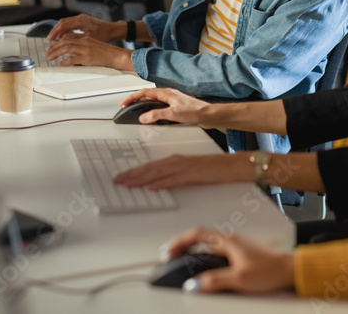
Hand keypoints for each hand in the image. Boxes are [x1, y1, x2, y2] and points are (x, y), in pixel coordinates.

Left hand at [44, 36, 132, 68]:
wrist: (117, 56)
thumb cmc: (108, 53)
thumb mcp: (94, 46)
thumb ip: (84, 47)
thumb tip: (73, 54)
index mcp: (86, 39)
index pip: (68, 38)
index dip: (58, 42)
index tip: (52, 47)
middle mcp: (84, 42)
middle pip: (64, 42)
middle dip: (53, 47)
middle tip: (47, 53)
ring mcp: (86, 49)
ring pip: (66, 48)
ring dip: (56, 53)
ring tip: (49, 58)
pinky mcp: (88, 57)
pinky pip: (72, 59)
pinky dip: (64, 62)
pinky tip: (60, 64)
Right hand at [47, 14, 120, 41]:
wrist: (113, 30)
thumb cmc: (104, 34)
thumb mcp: (88, 38)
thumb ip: (75, 38)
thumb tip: (63, 39)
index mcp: (80, 20)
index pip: (63, 25)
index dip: (55, 32)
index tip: (50, 39)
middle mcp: (80, 17)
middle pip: (62, 22)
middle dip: (55, 31)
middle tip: (49, 39)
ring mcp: (82, 18)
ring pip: (66, 23)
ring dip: (60, 30)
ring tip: (54, 38)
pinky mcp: (84, 21)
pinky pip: (71, 24)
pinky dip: (65, 30)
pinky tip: (63, 36)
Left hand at [114, 153, 250, 189]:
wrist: (230, 165)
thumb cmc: (213, 169)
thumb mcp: (190, 172)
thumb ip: (174, 176)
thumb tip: (158, 184)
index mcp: (175, 160)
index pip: (150, 166)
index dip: (134, 172)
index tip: (122, 176)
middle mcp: (176, 161)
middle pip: (149, 168)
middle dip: (131, 175)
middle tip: (117, 180)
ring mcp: (184, 167)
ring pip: (157, 173)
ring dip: (141, 179)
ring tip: (128, 184)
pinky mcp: (192, 174)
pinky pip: (174, 179)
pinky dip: (162, 183)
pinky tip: (152, 187)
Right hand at [120, 88, 210, 124]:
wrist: (209, 115)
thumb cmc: (195, 112)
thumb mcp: (174, 114)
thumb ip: (157, 115)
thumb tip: (143, 117)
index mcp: (166, 93)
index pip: (144, 92)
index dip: (132, 98)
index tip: (123, 103)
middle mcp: (169, 95)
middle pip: (147, 95)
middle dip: (135, 100)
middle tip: (126, 107)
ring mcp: (172, 100)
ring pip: (153, 101)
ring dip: (143, 105)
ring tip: (135, 111)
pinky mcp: (176, 107)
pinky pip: (159, 106)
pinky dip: (151, 110)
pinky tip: (152, 116)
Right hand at [163, 227, 295, 293]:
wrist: (289, 270)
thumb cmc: (270, 270)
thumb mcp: (239, 278)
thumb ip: (215, 281)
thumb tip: (193, 285)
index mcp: (227, 240)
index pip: (196, 234)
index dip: (179, 241)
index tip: (168, 250)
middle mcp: (231, 239)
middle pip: (200, 237)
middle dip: (183, 245)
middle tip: (171, 256)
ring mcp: (236, 245)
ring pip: (208, 244)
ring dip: (194, 250)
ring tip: (183, 260)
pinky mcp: (241, 253)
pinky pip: (217, 251)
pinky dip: (205, 256)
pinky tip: (205, 267)